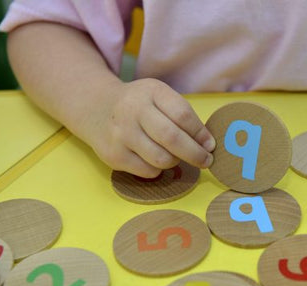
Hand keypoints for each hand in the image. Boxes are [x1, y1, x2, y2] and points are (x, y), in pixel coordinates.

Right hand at [87, 78, 214, 177]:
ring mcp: (121, 135)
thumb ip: (182, 115)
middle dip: (195, 154)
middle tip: (206, 160)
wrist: (96, 108)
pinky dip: (158, 169)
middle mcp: (133, 111)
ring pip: (161, 159)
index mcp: (151, 92)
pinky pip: (148, 171)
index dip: (201, 134)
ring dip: (175, 161)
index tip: (210, 144)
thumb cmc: (139, 105)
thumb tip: (207, 145)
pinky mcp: (113, 156)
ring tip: (175, 156)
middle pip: (172, 139)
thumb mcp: (159, 97)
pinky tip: (154, 158)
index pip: (183, 115)